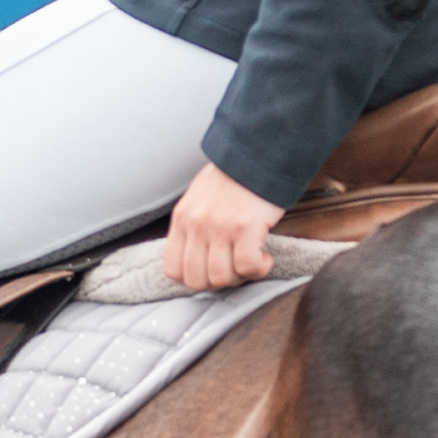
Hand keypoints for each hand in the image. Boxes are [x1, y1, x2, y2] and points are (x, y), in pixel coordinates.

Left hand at [163, 160, 283, 292]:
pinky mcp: (245, 227)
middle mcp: (197, 224)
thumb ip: (193, 227)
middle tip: (235, 269)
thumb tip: (196, 258)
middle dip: (218, 283)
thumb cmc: (233, 179)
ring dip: (240, 276)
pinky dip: (259, 269)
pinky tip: (264, 257)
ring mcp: (220, 226)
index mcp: (182, 218)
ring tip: (252, 261)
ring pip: (222, 278)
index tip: (212, 272)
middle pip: (197, 280)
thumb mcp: (199, 199)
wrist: (257, 154)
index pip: (173, 270)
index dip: (194, 279)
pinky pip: (247, 267)